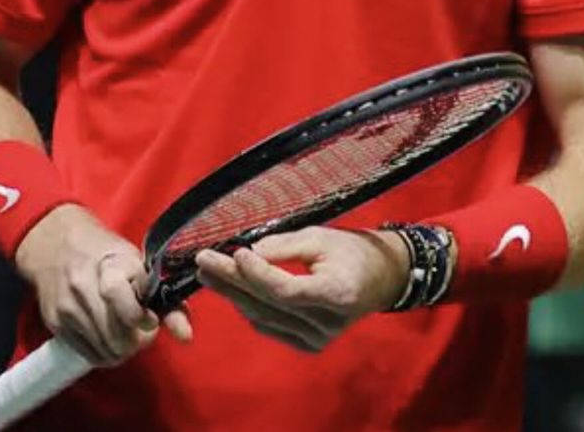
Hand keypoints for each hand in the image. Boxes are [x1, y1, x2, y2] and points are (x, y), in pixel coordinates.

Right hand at [14, 203, 192, 363]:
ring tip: (127, 334)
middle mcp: (84, 287)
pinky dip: (105, 354)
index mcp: (109, 267)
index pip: (123, 304)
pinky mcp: (55, 324)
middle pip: (117, 337)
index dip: (141, 319)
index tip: (151, 320)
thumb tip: (185, 335)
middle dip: (137, 341)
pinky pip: (88, 355)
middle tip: (143, 331)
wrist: (55, 244)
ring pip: (105, 351)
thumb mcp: (135, 262)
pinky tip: (110, 338)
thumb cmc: (105, 252)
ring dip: (123, 350)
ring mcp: (67, 308)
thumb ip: (164, 296)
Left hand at [194, 226, 409, 352]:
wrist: (378, 278)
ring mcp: (317, 340)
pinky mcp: (308, 345)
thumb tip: (248, 253)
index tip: (235, 252)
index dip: (258, 273)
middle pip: (268, 305)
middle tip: (204, 260)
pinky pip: (269, 326)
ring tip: (208, 273)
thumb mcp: (321, 237)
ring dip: (233, 295)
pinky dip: (248, 307)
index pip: (287, 289)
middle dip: (232, 281)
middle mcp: (326, 324)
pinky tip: (231, 289)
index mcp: (337, 293)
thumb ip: (284, 246)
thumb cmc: (351, 250)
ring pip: (263, 318)